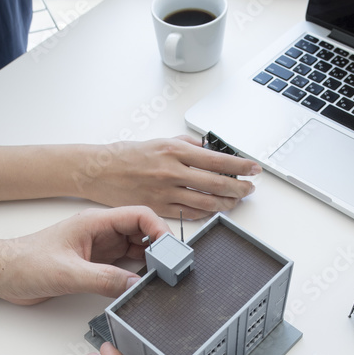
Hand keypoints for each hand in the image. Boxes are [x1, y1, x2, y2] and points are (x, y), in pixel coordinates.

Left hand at [0, 205, 169, 303]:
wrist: (1, 274)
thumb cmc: (24, 262)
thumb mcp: (67, 273)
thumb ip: (103, 279)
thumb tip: (134, 285)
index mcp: (95, 222)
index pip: (139, 216)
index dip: (159, 231)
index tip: (170, 252)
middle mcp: (100, 233)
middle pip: (142, 234)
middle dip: (160, 249)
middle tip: (171, 269)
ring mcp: (98, 250)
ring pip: (135, 251)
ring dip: (149, 264)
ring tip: (161, 279)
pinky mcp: (93, 266)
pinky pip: (123, 268)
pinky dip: (135, 276)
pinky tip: (140, 287)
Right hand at [75, 136, 260, 219]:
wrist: (100, 171)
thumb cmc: (127, 155)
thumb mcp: (160, 140)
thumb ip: (187, 145)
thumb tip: (209, 149)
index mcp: (174, 150)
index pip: (217, 159)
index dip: (240, 166)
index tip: (253, 168)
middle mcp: (172, 171)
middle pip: (216, 183)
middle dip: (239, 187)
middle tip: (249, 188)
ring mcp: (165, 192)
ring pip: (206, 202)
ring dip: (226, 203)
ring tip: (235, 201)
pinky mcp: (159, 208)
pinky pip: (189, 214)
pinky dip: (206, 212)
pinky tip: (214, 210)